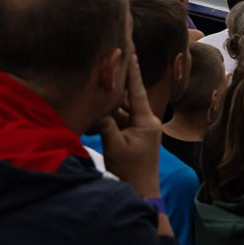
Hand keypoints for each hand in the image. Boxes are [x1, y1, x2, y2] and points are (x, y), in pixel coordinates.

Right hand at [95, 34, 165, 201]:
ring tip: (98, 83)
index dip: (131, 69)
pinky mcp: (132, 140)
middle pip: (129, 97)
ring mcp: (140, 131)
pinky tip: (96, 109)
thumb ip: (105, 122)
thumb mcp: (115, 144)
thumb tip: (96, 106)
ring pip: (122, 110)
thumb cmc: (131, 172)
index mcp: (147, 120)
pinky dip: (108, 117)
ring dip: (110, 101)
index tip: (130, 48)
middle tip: (108, 61)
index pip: (137, 88)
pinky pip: (120, 122)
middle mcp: (146, 122)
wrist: (142, 196)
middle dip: (117, 82)